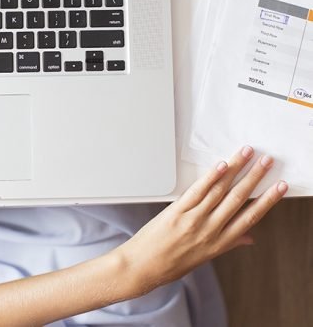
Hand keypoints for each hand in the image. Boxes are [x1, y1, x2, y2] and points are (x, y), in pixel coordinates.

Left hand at [115, 146, 287, 297]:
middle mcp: (210, 230)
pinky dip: (211, 177)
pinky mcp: (177, 211)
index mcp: (219, 243)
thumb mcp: (204, 257)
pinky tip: (221, 165)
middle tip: (267, 162)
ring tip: (247, 154)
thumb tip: (248, 238)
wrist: (142, 267)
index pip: (250, 217)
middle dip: (255, 178)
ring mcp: (194, 219)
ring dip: (236, 169)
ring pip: (220, 190)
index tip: (279, 188)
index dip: (267, 201)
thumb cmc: (171, 263)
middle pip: (238, 198)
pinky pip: (197, 191)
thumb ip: (228, 243)